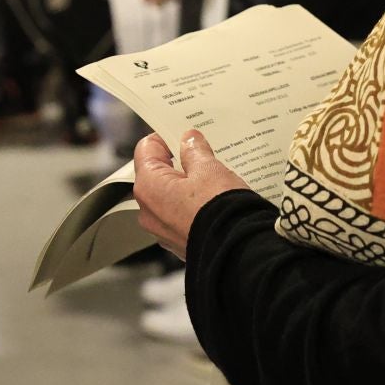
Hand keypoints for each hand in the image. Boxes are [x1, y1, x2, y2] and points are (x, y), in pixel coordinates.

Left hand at [133, 131, 251, 258]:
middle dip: (177, 162)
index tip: (183, 133)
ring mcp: (161, 229)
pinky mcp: (177, 242)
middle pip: (157, 173)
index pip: (146, 149)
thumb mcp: (209, 169)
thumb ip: (194, 151)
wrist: (238, 252)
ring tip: (211, 176)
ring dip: (186, 184)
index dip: (165, 137)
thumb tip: (189, 139)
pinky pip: (179, 215)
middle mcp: (148, 210)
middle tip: (201, 153)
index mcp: (148, 186)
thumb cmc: (219, 209)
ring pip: (169, 195)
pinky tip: (211, 199)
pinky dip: (191, 205)